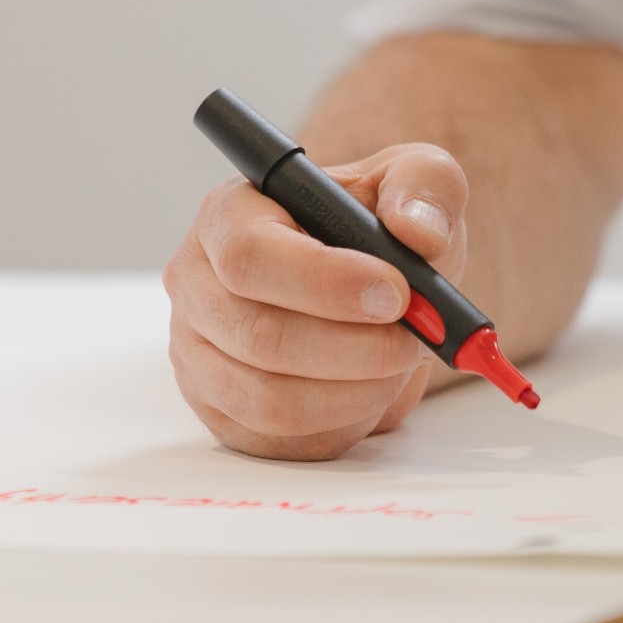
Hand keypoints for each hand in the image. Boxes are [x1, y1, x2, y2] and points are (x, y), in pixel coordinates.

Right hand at [164, 143, 468, 459]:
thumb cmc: (380, 229)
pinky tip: (368, 389)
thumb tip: (418, 232)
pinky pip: (282, 441)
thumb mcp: (416, 181)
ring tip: (396, 362)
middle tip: (417, 340)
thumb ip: (425, 187)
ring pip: (273, 401)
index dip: (327, 284)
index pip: (250, 256)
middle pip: (262, 337)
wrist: (372, 285)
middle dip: (359, 349)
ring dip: (357, 391)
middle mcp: (197, 285)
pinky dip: (342, 423)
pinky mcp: (221, 410)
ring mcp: (199, 354)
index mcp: (230, 217)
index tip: (397, 295)